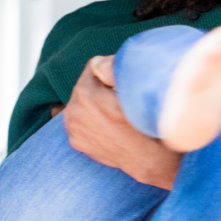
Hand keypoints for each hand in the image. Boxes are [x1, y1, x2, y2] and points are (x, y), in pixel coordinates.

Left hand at [63, 57, 181, 188]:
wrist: (147, 158)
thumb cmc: (145, 122)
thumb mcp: (134, 90)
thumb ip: (112, 69)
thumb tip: (98, 63)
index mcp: (85, 93)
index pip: (93, 66)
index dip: (109, 72)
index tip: (122, 83)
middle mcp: (73, 111)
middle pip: (85, 85)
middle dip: (98, 88)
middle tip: (118, 99)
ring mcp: (73, 128)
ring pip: (80, 103)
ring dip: (92, 103)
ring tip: (112, 112)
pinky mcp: (75, 141)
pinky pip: (80, 120)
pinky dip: (89, 120)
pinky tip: (106, 125)